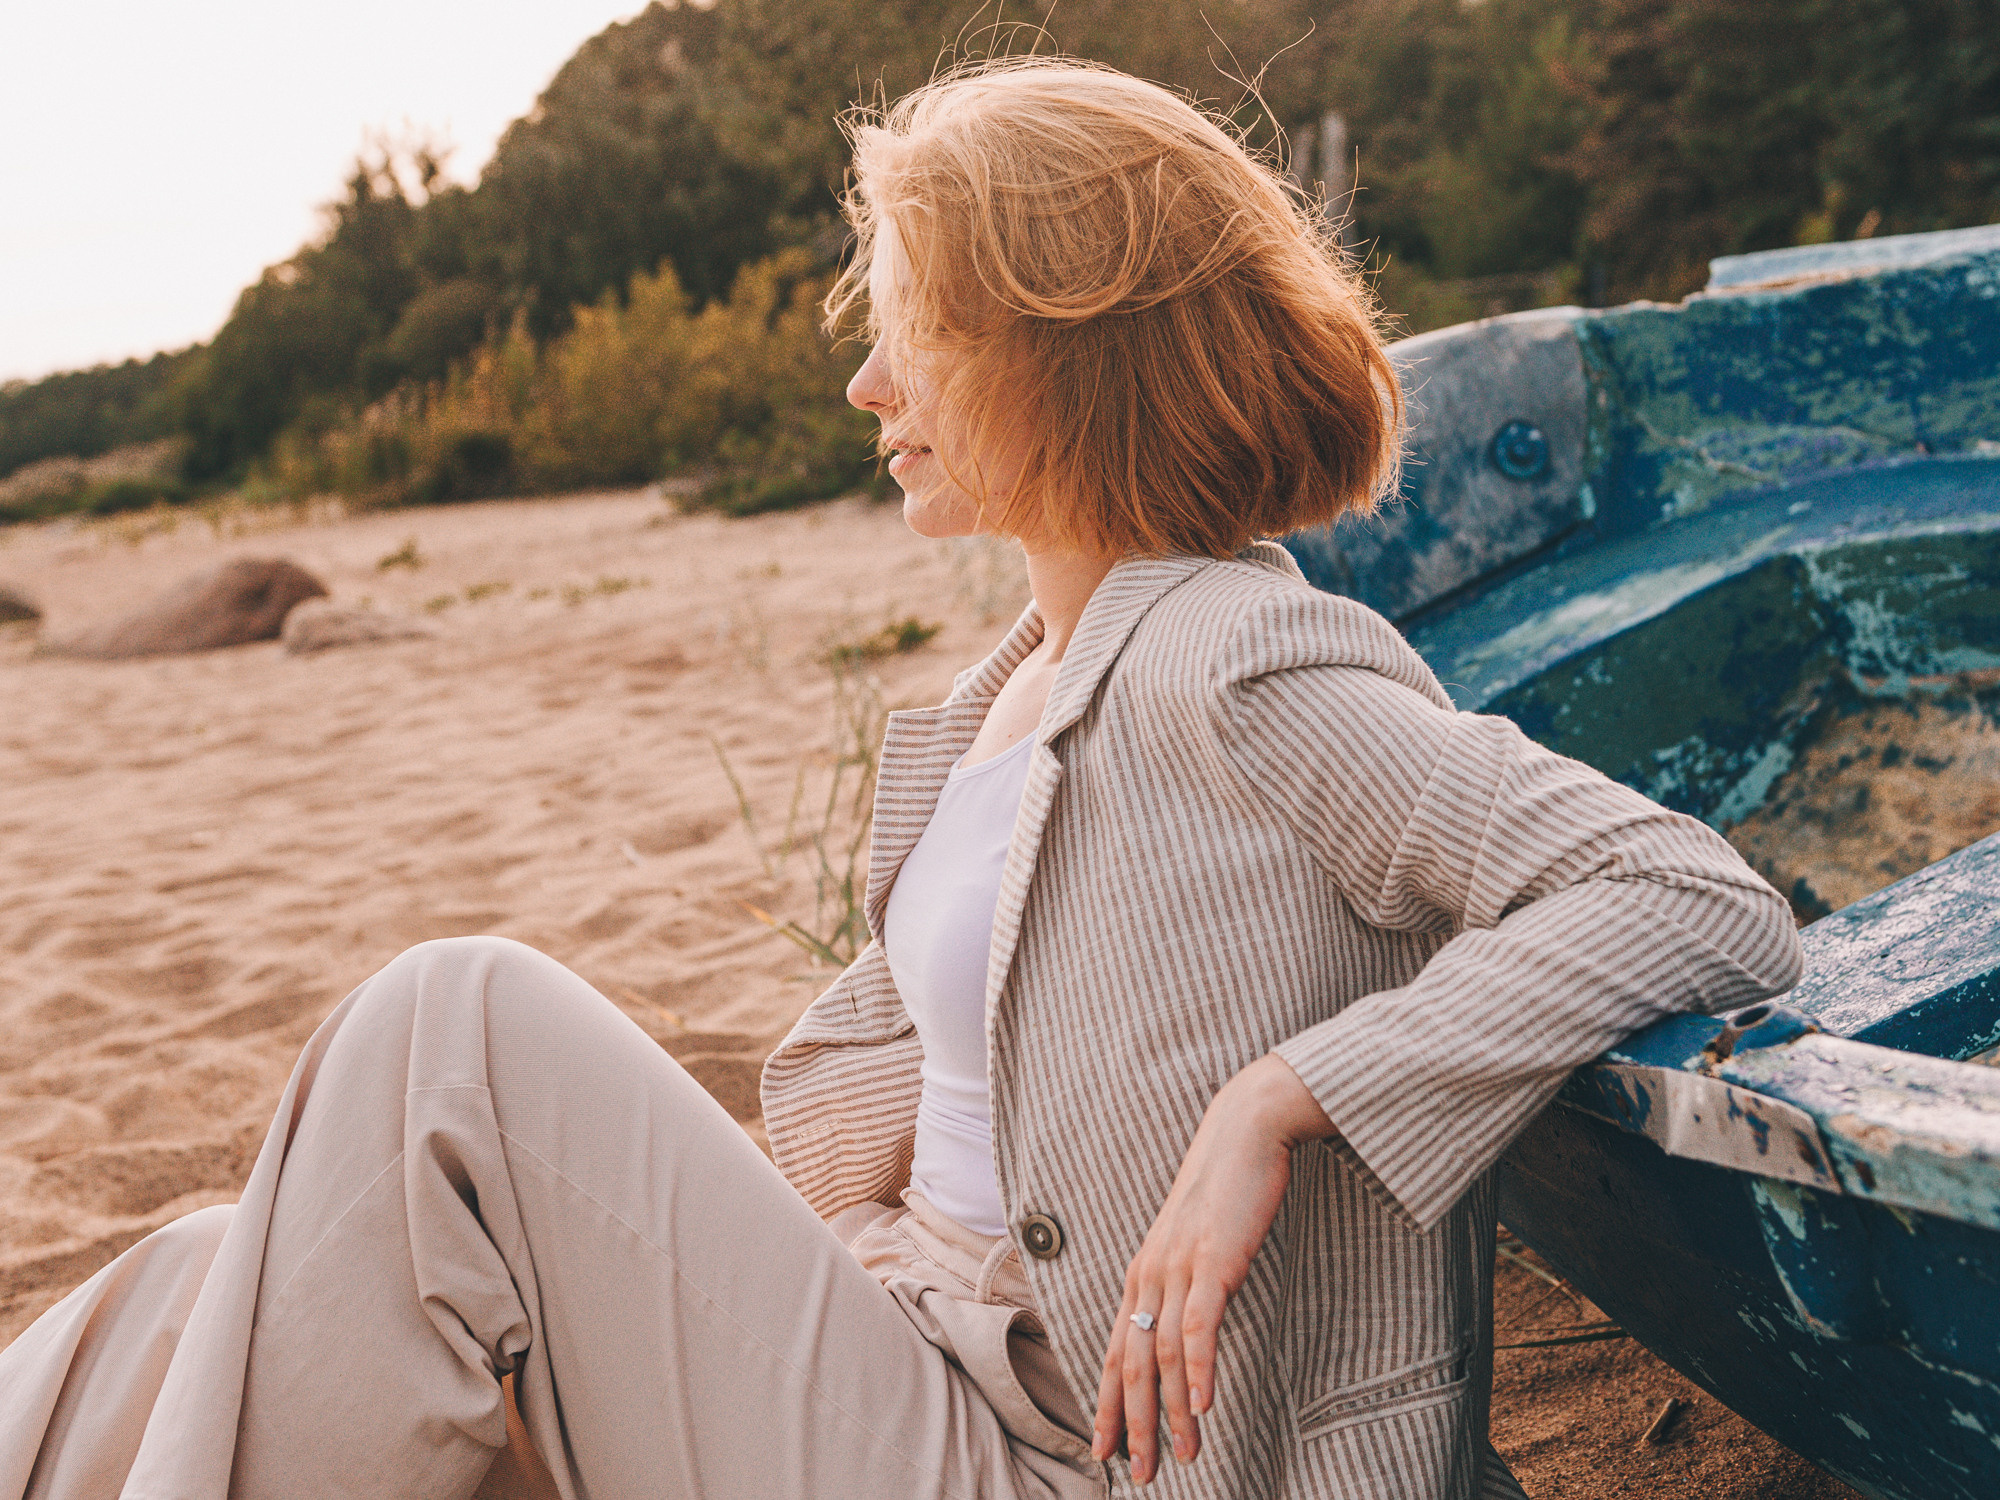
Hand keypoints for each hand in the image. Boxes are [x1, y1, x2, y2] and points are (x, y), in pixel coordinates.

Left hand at [1091, 1053, 1333, 1482]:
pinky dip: (1197, 1370)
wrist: (1244, 1131)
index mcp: (1141, 1274)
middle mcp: (1148, 1275)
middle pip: (1129, 1364)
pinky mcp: (1212, 1262)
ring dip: (1171, 1413)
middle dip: (1133, 1425)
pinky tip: (1202, 1407)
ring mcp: (1177, 1269)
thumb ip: (1184, 1279)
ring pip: (1162, 1355)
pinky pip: (1199, 1327)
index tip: (1106, 1451)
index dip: (1107, 1405)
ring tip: (1183, 1457)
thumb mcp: (1194, 1240)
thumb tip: (1186, 1319)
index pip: (1113, 1352)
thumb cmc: (1225, 1187)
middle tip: (1139, 1474)